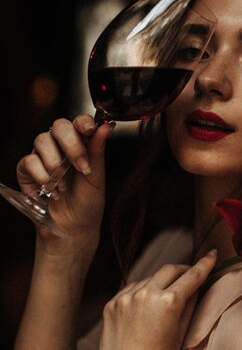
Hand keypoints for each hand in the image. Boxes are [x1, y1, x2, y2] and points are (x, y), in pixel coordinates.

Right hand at [16, 115, 113, 244]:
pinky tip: (52, 191)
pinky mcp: (26, 170)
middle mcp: (60, 146)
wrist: (74, 228)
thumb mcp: (97, 178)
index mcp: (81, 144)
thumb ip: (98, 151)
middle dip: (71, 144)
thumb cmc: (88, 202)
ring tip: (65, 185)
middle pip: (59, 126)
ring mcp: (42, 156)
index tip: (89, 130)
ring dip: (55, 164)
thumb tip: (107, 126)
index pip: (79, 122)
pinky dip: (42, 176)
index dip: (83, 122)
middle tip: (81, 166)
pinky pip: (29, 161)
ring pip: (41, 140)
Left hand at [100, 250, 216, 349]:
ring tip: (164, 299)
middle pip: (169, 270)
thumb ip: (190, 303)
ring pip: (148, 279)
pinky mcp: (111, 304)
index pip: (192, 275)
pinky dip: (140, 293)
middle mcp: (146, 294)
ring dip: (159, 283)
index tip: (212, 254)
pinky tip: (144, 307)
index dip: (204, 264)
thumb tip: (196, 285)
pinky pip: (130, 290)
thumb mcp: (182, 330)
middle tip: (189, 273)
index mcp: (169, 301)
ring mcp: (125, 298)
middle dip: (181, 269)